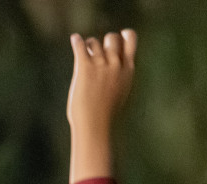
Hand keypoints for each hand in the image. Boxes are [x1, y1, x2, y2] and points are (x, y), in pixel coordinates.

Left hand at [67, 29, 136, 182]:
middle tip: (96, 50)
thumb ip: (120, 78)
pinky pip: (81, 47)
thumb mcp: (120, 93)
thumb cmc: (106, 115)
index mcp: (128, 69)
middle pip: (112, 38)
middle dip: (104, 41)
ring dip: (89, 46)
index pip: (131, 40)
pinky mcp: (85, 69)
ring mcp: (101, 65)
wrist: (95, 125)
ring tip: (84, 53)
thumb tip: (116, 73)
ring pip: (95, 43)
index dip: (124, 36)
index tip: (119, 38)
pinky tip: (74, 39)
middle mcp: (116, 64)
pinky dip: (77, 42)